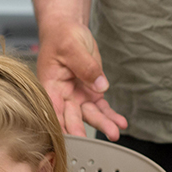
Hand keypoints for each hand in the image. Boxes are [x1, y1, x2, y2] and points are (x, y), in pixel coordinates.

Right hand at [36, 22, 126, 138]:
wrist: (69, 30)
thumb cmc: (62, 36)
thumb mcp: (71, 47)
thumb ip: (85, 67)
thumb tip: (100, 85)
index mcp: (50, 86)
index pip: (53, 110)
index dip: (61, 125)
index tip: (72, 138)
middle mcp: (62, 95)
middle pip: (73, 116)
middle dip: (83, 129)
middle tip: (94, 141)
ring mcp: (77, 95)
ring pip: (90, 114)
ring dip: (102, 124)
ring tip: (115, 133)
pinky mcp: (90, 92)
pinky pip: (101, 107)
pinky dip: (111, 115)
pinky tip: (121, 123)